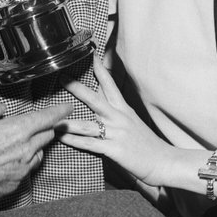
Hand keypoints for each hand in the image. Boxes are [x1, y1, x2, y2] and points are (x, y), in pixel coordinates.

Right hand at [0, 102, 69, 216]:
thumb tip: (1, 110)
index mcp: (17, 130)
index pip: (47, 118)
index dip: (60, 111)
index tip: (67, 108)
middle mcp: (25, 150)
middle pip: (46, 136)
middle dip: (46, 128)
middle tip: (41, 124)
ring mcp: (22, 169)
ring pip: (38, 154)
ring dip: (34, 147)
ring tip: (20, 143)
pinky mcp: (16, 184)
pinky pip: (26, 170)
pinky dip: (22, 163)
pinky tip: (8, 161)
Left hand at [60, 55, 176, 187]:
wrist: (164, 161)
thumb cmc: (147, 143)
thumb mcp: (132, 120)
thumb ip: (116, 108)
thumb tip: (102, 94)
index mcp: (124, 110)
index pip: (110, 85)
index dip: (100, 69)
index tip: (90, 54)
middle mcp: (119, 118)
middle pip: (94, 99)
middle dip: (76, 88)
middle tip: (61, 77)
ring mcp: (116, 134)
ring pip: (87, 125)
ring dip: (68, 122)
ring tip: (52, 118)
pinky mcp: (114, 150)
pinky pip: (89, 144)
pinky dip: (74, 141)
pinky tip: (62, 138)